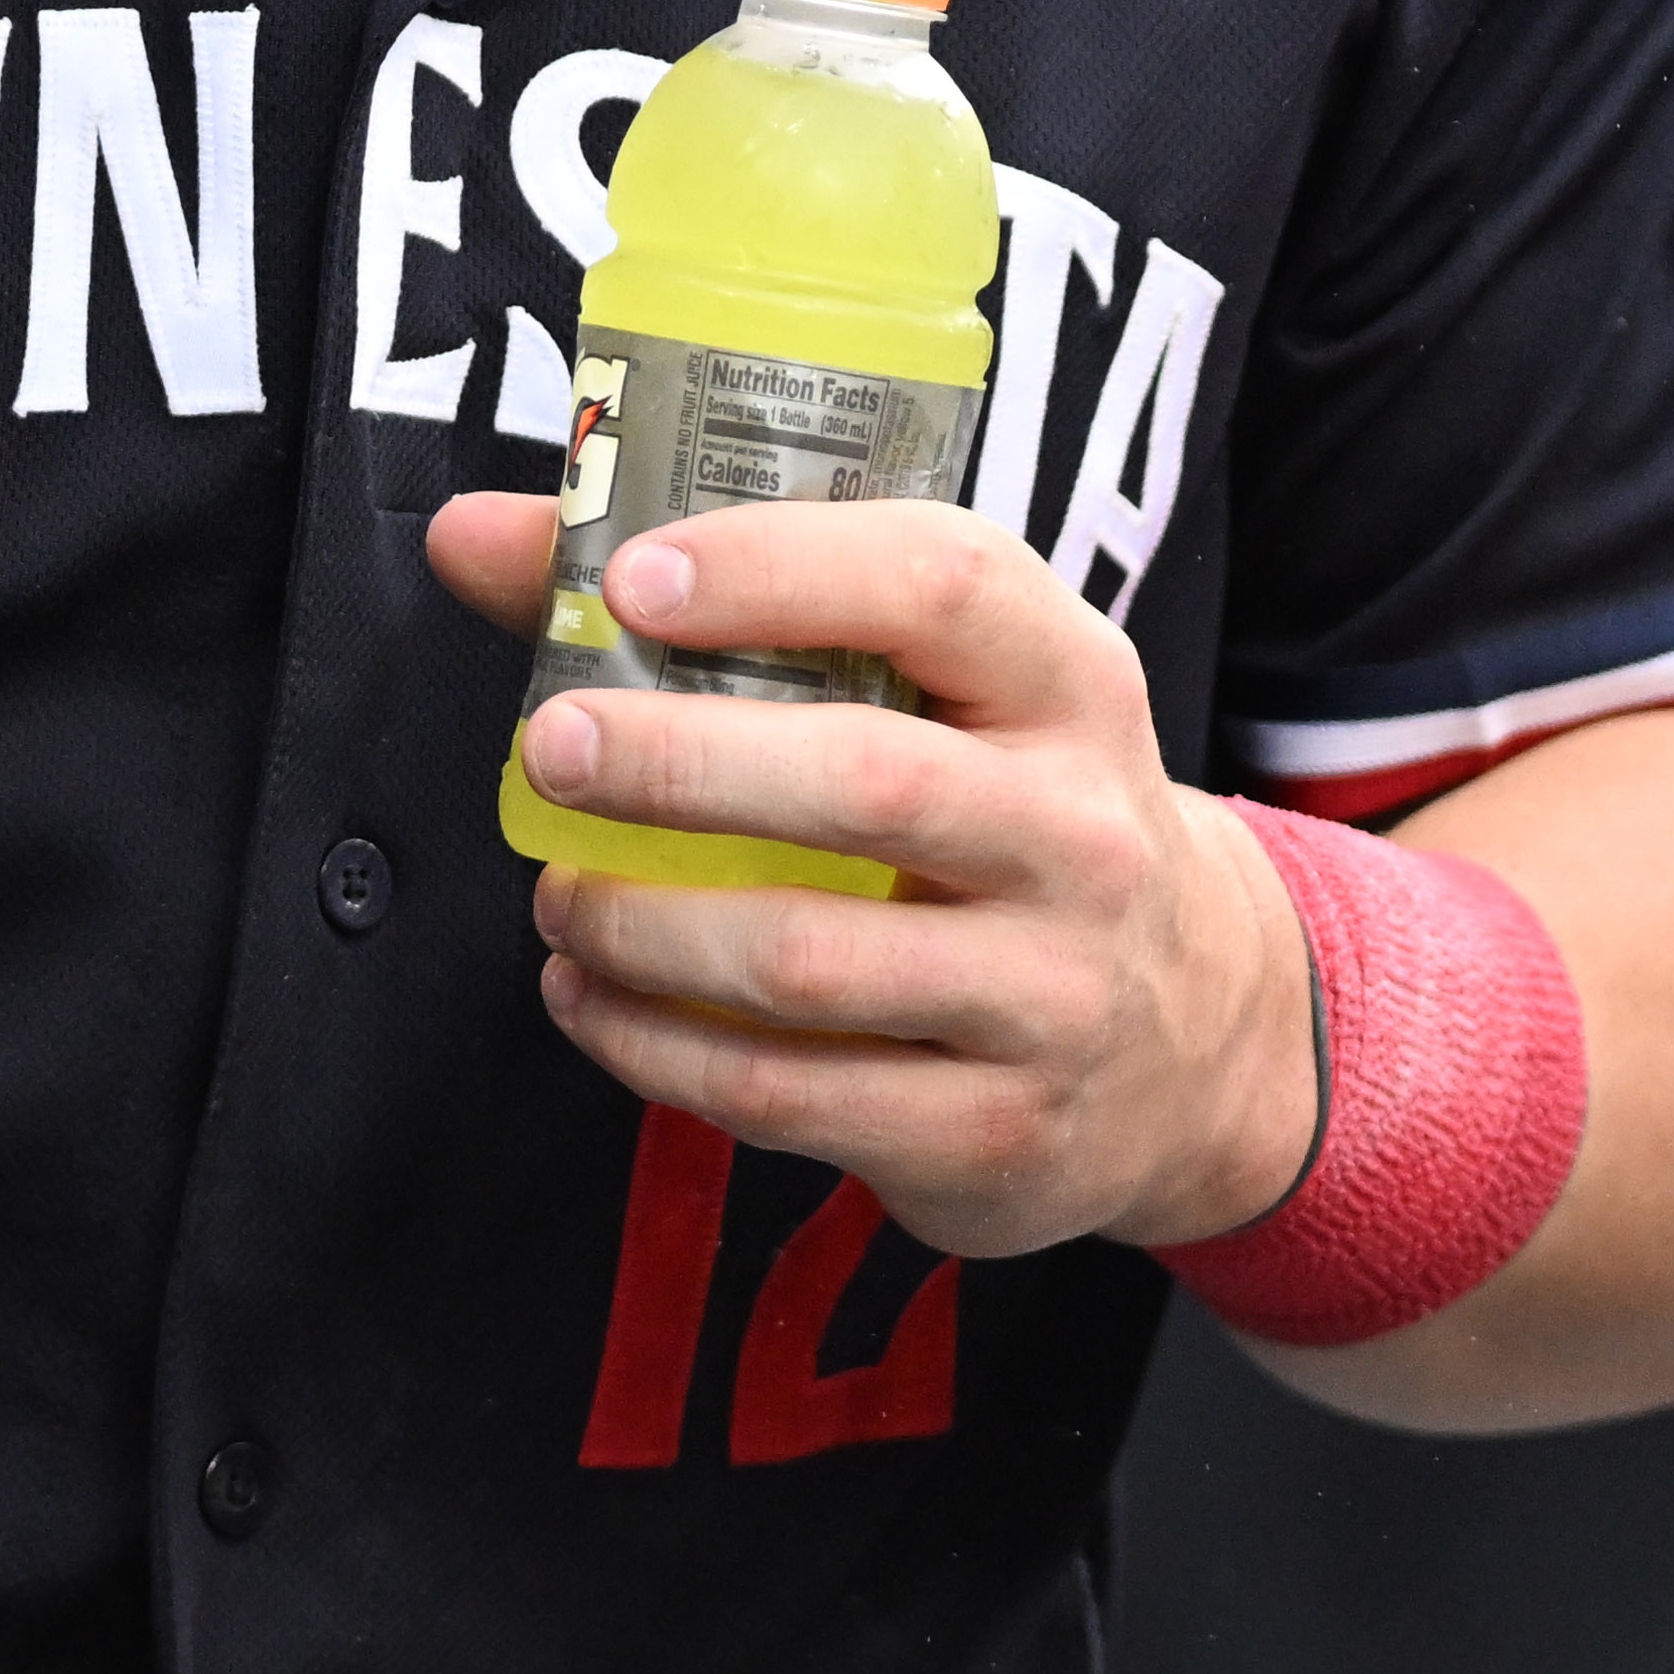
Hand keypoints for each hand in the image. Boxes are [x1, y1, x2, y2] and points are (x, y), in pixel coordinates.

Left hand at [420, 490, 1318, 1263]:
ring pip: (808, 961)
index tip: (635, 577)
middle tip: (551, 749)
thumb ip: (718, 606)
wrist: (1196, 1036)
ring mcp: (1049, 997)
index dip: (778, 568)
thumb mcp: (940, 693)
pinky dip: (658, 1049)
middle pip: (867, 783)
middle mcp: (1080, 834)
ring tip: (558, 897)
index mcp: (1069, 682)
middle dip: (678, 763)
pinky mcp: (995, 1133)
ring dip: (642, 927)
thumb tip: (476, 540)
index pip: (941, 584)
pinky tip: (593, 1001)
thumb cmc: (1012, 816)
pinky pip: (792, 1096)